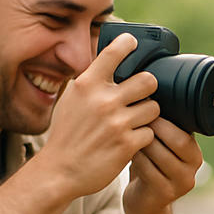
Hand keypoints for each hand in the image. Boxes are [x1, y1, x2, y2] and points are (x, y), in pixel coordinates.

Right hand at [41, 34, 161, 200]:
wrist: (60, 170)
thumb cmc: (67, 134)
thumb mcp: (72, 100)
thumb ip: (92, 83)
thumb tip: (109, 62)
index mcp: (87, 85)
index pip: (114, 52)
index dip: (128, 44)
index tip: (133, 43)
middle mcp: (103, 100)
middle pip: (148, 80)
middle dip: (148, 88)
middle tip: (142, 95)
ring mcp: (116, 123)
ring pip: (154, 108)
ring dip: (148, 115)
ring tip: (136, 121)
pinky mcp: (127, 144)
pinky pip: (150, 132)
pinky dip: (144, 137)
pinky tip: (132, 140)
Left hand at [122, 116, 203, 213]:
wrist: (144, 203)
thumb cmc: (148, 166)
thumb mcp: (159, 147)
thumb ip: (161, 129)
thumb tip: (148, 96)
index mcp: (194, 154)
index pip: (184, 134)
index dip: (164, 121)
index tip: (144, 110)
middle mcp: (193, 169)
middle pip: (178, 142)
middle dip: (154, 129)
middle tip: (135, 120)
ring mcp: (180, 184)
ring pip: (160, 155)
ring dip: (141, 142)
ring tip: (127, 133)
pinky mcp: (165, 194)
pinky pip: (148, 170)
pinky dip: (135, 158)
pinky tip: (124, 152)